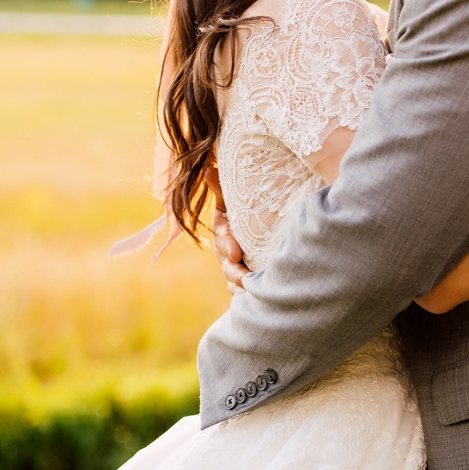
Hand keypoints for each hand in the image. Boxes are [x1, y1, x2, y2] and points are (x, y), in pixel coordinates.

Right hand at [203, 167, 248, 292]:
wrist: (256, 225)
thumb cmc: (244, 208)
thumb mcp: (231, 199)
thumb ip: (221, 187)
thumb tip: (208, 168)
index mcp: (224, 231)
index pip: (223, 238)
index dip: (228, 245)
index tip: (236, 252)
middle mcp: (227, 251)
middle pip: (228, 264)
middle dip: (235, 272)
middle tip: (245, 277)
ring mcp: (236, 266)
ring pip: (235, 280)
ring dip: (242, 286)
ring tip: (251, 292)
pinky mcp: (248, 278)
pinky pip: (245, 291)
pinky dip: (248, 296)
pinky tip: (259, 301)